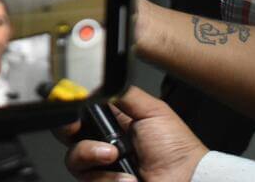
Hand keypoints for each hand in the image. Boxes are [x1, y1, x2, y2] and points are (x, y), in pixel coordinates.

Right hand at [63, 87, 207, 181]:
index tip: (70, 105)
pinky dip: (108, 178)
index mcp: (115, 123)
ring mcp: (103, 168)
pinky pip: (89, 180)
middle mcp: (104, 144)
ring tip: (113, 156)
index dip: (72, 109)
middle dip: (69, 129)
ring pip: (75, 159)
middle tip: (77, 127)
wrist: (185, 180)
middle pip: (69, 135)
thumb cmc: (177, 149)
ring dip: (92, 154)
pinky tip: (127, 177)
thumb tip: (98, 82)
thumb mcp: (152, 110)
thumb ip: (124, 93)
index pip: (82, 112)